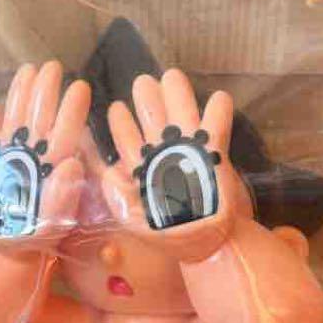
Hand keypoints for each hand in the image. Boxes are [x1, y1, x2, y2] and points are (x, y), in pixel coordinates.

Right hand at [0, 61, 89, 251]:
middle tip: (52, 65)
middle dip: (45, 91)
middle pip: (40, 119)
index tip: (79, 86)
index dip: (71, 110)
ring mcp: (11, 161)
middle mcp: (33, 160)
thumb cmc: (36, 238)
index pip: (64, 134)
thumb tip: (72, 162)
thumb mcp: (52, 224)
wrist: (9, 251)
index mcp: (51, 169)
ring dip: (21, 96)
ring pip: (17, 122)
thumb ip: (62, 197)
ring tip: (26, 71)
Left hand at [103, 69, 247, 263]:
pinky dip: (218, 112)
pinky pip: (217, 128)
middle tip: (142, 82)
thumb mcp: (130, 216)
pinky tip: (217, 99)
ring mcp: (190, 152)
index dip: (121, 123)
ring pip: (183, 115)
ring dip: (178, 95)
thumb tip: (104, 172)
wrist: (204, 246)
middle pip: (154, 118)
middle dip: (148, 98)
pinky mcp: (216, 155)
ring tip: (171, 76)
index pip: (127, 139)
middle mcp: (165, 154)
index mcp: (142, 167)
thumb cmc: (166, 233)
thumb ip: (115, 194)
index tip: (116, 108)